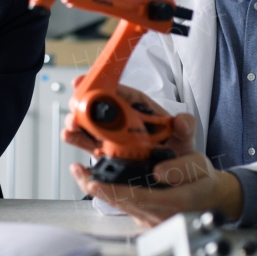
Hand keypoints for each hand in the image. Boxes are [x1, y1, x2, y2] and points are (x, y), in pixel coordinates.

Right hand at [60, 79, 196, 156]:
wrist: (174, 175)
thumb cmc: (176, 147)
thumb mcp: (185, 134)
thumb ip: (186, 125)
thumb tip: (180, 121)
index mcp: (137, 106)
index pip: (117, 90)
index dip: (100, 83)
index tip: (86, 80)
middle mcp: (121, 118)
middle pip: (97, 105)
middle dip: (83, 104)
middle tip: (76, 107)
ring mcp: (111, 135)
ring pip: (88, 124)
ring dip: (76, 123)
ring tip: (70, 127)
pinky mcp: (105, 151)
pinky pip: (88, 143)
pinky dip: (77, 140)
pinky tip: (71, 138)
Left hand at [69, 151, 242, 226]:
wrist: (212, 199)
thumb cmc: (205, 182)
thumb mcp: (200, 167)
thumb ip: (182, 168)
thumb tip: (158, 172)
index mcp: (173, 202)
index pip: (138, 198)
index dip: (114, 190)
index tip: (95, 182)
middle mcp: (158, 215)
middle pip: (122, 203)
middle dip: (98, 188)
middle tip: (79, 174)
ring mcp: (150, 219)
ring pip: (120, 206)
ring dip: (99, 190)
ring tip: (80, 173)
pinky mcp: (145, 217)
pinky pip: (124, 207)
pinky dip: (108, 194)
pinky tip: (96, 182)